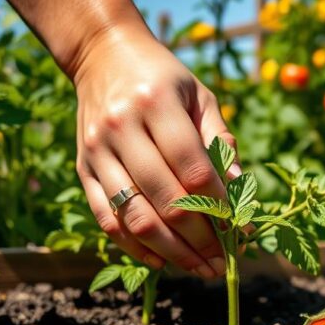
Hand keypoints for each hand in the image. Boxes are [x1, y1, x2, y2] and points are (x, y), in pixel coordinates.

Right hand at [72, 26, 236, 277]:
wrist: (102, 54)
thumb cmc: (164, 78)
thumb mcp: (199, 96)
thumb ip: (220, 139)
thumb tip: (240, 189)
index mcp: (156, 103)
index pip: (193, 169)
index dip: (220, 205)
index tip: (241, 230)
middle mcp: (122, 128)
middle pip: (165, 199)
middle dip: (200, 238)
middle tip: (224, 262)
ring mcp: (97, 151)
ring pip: (135, 216)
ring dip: (171, 251)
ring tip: (200, 269)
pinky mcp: (83, 169)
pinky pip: (107, 219)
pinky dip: (135, 248)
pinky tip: (163, 262)